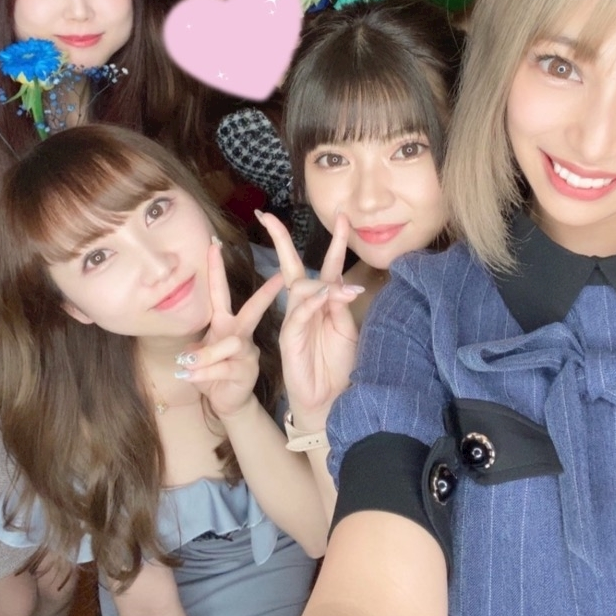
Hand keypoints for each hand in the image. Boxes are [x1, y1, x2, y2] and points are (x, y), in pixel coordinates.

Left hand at [175, 239, 283, 419]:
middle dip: (266, 294)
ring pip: (229, 344)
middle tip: (280, 279)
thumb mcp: (200, 355)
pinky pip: (222, 367)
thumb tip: (189, 351)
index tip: (215, 245)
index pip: (220, 292)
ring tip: (186, 363)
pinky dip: (201, 372)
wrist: (225, 400)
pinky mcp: (246, 370)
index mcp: (226, 323)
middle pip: (253, 309)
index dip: (216, 269)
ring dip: (205, 355)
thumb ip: (197, 348)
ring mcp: (246, 352)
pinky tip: (188, 375)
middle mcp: (239, 333)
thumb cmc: (213, 372)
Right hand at [257, 211, 359, 430]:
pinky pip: (299, 312)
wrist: (331, 399)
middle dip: (279, 239)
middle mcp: (304, 305)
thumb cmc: (339, 364)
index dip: (337, 240)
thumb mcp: (346, 329)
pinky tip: (327, 299)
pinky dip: (313, 302)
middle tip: (267, 216)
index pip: (328, 264)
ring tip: (348, 293)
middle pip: (291, 265)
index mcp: (323, 300)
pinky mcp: (289, 337)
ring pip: (301, 287)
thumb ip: (341, 304)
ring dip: (324, 284)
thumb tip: (342, 285)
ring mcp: (294, 319)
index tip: (343, 216)